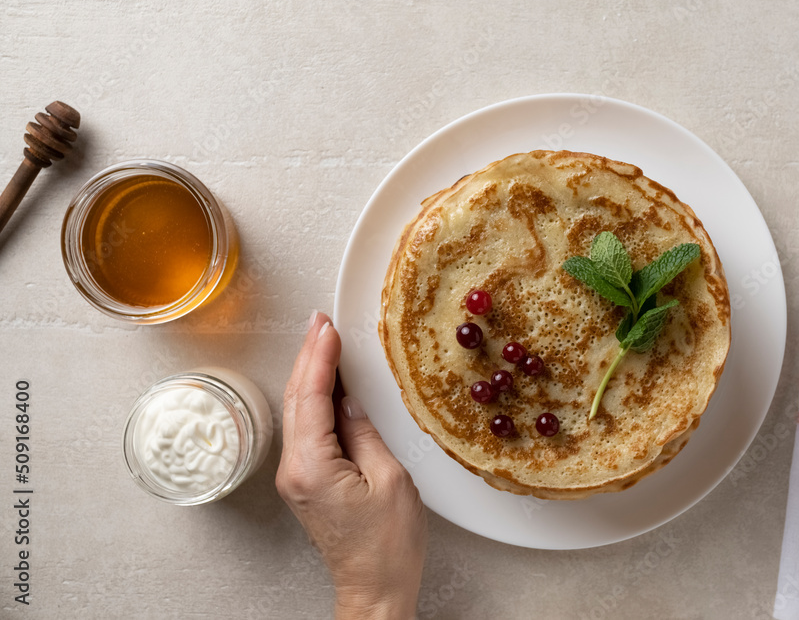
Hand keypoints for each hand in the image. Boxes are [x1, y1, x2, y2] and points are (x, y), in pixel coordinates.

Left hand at [276, 312, 426, 618]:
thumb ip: (365, 433)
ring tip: (322, 341)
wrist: (374, 589)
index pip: (312, 397)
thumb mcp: (390, 479)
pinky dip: (314, 400)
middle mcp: (294, 470)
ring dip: (310, 375)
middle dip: (309, 356)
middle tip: (320, 322)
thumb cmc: (387, 546)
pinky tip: (325, 384)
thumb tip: (351, 401)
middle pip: (297, 400)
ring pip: (298, 413)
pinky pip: (306, 430)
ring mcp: (296, 477)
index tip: (327, 327)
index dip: (320, 357)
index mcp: (313, 467)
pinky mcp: (305, 482)